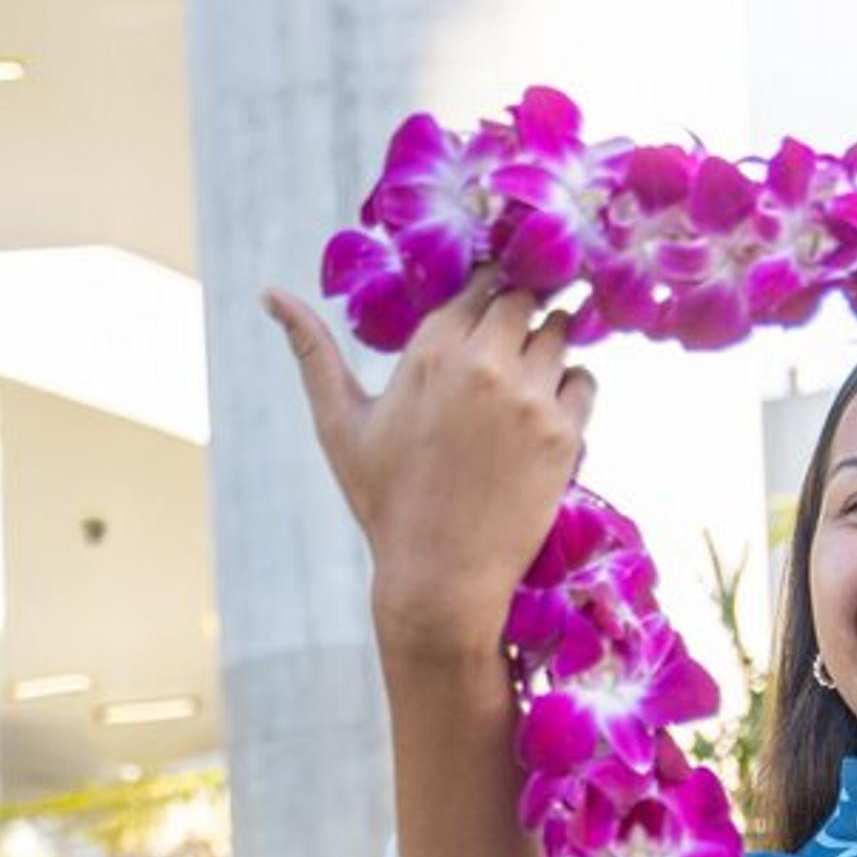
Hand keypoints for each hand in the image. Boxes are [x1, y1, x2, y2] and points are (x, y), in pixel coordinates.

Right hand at [263, 266, 598, 656]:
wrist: (441, 574)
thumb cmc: (386, 500)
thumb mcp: (340, 423)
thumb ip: (312, 350)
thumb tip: (270, 293)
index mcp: (431, 351)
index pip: (478, 282)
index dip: (487, 289)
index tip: (488, 305)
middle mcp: (485, 364)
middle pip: (524, 299)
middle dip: (520, 313)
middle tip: (511, 342)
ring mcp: (530, 398)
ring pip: (561, 334)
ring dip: (549, 347)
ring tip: (525, 380)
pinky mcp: (565, 433)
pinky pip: (586, 381)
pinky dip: (572, 389)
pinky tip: (547, 414)